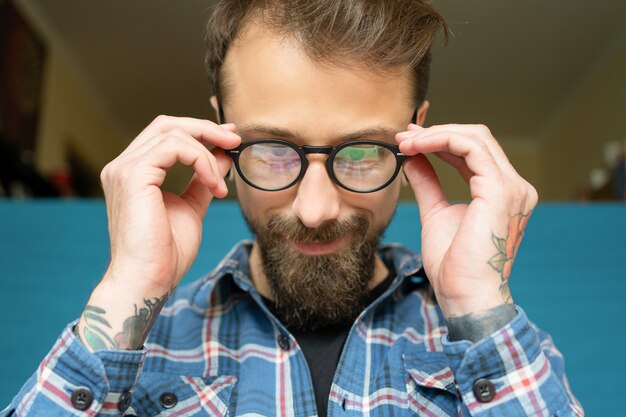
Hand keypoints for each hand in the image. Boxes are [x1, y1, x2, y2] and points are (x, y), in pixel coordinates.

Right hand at [101, 115, 239, 291]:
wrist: (149, 280)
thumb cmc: (165, 253)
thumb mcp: (192, 207)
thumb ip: (204, 180)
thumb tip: (224, 156)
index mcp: (134, 173)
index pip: (165, 134)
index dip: (199, 131)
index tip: (230, 139)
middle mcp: (123, 166)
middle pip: (166, 124)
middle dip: (205, 129)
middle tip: (234, 141)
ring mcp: (124, 169)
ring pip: (172, 132)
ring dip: (207, 151)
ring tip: (220, 184)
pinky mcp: (133, 175)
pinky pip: (174, 147)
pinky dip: (201, 160)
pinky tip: (213, 184)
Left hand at [396, 123, 537, 317]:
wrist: (464, 295)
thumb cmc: (453, 264)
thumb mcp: (435, 213)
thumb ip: (428, 183)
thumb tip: (412, 158)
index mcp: (502, 193)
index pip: (474, 151)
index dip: (440, 140)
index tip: (408, 140)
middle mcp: (514, 186)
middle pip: (477, 137)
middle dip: (436, 132)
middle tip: (403, 135)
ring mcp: (512, 187)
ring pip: (475, 137)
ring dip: (435, 135)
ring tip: (405, 142)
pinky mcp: (500, 190)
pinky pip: (471, 148)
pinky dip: (441, 141)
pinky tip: (416, 148)